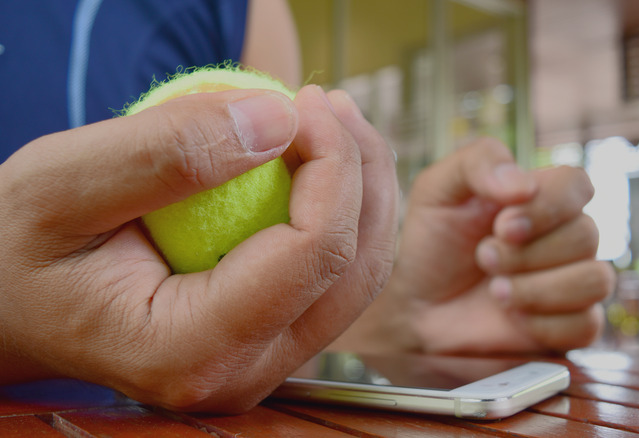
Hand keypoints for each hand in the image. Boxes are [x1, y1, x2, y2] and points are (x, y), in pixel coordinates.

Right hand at [0, 85, 397, 412]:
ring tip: (329, 122)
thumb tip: (278, 118)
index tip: (306, 102)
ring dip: (360, 191)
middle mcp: (241, 375)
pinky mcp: (266, 339)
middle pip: (353, 269)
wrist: (12, 305)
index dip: (334, 168)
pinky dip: (337, 212)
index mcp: (192, 352)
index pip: (313, 256)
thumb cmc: (18, 251)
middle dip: (362, 174)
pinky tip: (316, 161)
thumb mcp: (60, 185)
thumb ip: (168, 153)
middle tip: (329, 103)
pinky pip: (330, 276)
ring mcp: (260, 363)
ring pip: (356, 275)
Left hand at [333, 138, 613, 353]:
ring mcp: (574, 281)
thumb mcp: (438, 189)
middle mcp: (567, 235)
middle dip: (527, 253)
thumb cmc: (433, 242)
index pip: (577, 185)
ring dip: (538, 289)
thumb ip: (478, 163)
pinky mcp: (572, 326)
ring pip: (596, 280)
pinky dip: (543, 323)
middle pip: (586, 234)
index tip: (502, 225)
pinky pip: (587, 325)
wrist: (419, 305)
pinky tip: (511, 315)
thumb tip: (525, 185)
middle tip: (483, 258)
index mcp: (542, 196)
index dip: (548, 206)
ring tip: (495, 290)